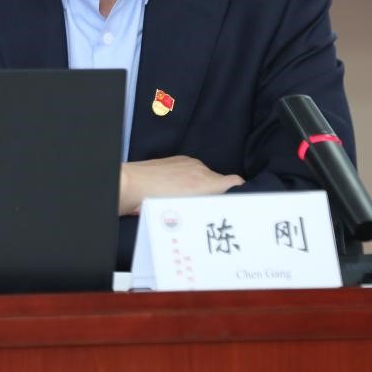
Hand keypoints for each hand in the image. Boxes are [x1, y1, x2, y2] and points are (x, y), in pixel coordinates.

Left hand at [118, 156, 244, 214]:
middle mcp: (200, 169)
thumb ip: (209, 204)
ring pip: (204, 177)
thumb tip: (226, 201)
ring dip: (201, 188)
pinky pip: (192, 171)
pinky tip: (177, 192)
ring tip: (187, 203)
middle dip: (216, 195)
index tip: (239, 203)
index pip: (236, 182)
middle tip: (207, 211)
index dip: (240, 192)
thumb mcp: (187, 209)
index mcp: (206, 182)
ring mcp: (189, 163)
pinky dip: (190, 181)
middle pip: (219, 182)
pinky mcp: (178, 160)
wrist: (131, 185)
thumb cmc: (155, 201)